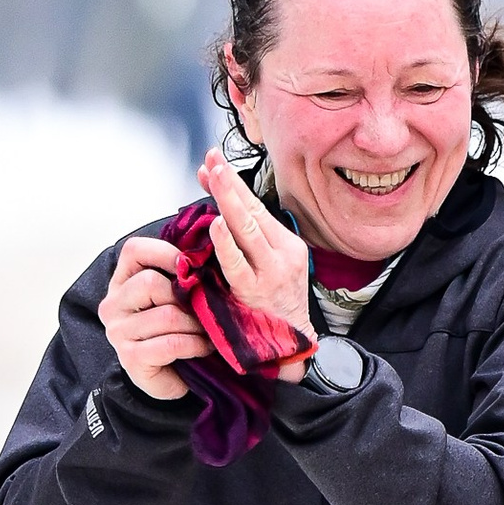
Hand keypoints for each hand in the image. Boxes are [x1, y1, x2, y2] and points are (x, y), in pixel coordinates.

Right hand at [101, 233, 212, 400]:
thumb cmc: (174, 331)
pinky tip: (203, 348)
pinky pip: (171, 343)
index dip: (166, 252)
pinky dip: (195, 345)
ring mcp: (118, 333)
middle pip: (151, 283)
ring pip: (166, 315)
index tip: (191, 266)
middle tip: (204, 309)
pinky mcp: (130, 359)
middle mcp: (113, 305)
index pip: (134, 251)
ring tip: (208, 331)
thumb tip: (204, 252)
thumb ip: (178, 275)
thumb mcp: (173, 297)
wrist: (169, 377)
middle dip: (186, 296)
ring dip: (196, 324)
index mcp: (121, 282)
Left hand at [198, 152, 313, 377]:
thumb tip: (219, 209)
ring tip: (215, 176)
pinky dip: (226, 243)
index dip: (234, 184)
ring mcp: (271, 272)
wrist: (290, 346)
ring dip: (229, 200)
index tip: (214, 164)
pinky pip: (238, 264)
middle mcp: (282, 254)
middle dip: (231, 182)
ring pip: (248, 229)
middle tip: (213, 159)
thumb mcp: (272, 267)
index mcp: (287, 245)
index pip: (257, 207)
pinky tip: (216, 225)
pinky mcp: (256, 292)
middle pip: (254, 210)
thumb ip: (248, 241)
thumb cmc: (274, 305)